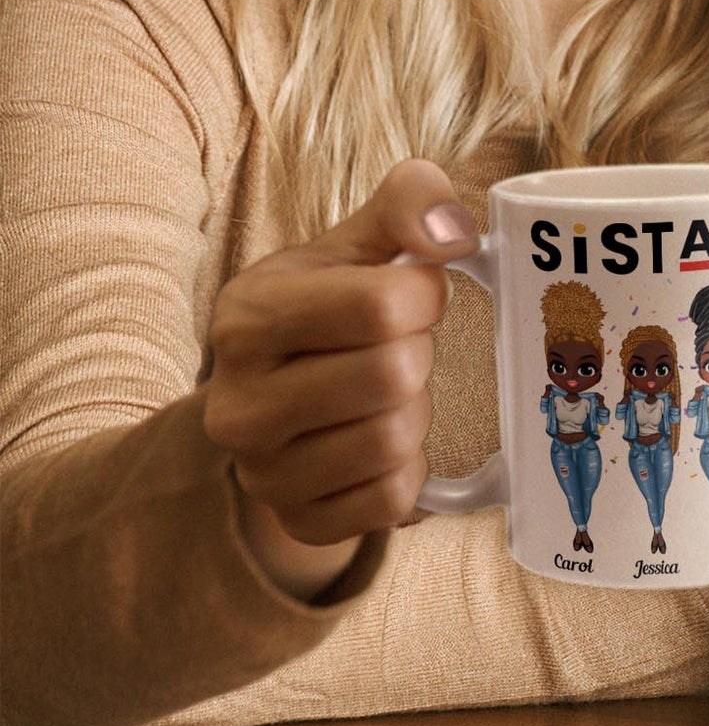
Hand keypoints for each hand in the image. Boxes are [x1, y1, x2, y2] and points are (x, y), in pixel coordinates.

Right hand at [203, 159, 476, 598]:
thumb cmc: (329, 308)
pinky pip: (394, 500)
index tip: (415, 294)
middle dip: (418, 353)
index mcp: (247, 317)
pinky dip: (409, 468)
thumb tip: (453, 231)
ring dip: (415, 411)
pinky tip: (381, 440)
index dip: (424, 295)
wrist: (278, 398)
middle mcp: (238, 403)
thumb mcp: (357, 242)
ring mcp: (262, 473)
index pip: (380, 305)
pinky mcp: (298, 521)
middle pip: (393, 375)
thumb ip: (408, 203)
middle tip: (399, 347)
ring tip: (387, 393)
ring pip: (396, 440)